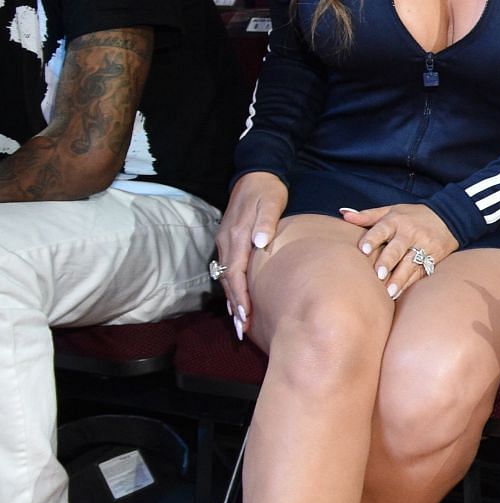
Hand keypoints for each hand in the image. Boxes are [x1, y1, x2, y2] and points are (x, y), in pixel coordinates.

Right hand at [215, 171, 287, 339]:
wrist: (255, 173)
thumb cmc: (268, 190)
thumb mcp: (271, 201)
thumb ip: (265, 222)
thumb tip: (259, 243)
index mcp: (236, 234)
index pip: (236, 271)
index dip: (241, 295)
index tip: (247, 315)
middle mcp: (226, 240)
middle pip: (228, 279)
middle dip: (235, 305)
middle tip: (243, 330)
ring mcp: (224, 241)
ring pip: (225, 276)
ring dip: (232, 300)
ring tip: (240, 323)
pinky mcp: (228, 240)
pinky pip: (227, 269)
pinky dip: (231, 287)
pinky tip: (236, 301)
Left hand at [337, 203, 456, 299]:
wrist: (449, 217)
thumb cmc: (413, 216)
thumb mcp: (391, 210)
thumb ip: (367, 215)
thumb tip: (343, 214)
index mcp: (396, 220)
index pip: (382, 229)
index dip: (373, 239)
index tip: (363, 250)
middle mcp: (410, 233)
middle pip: (397, 248)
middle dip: (388, 262)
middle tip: (378, 275)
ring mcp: (424, 246)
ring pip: (410, 264)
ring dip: (400, 278)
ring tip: (390, 292)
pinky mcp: (434, 257)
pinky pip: (421, 272)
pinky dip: (410, 283)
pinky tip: (399, 293)